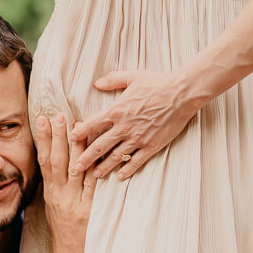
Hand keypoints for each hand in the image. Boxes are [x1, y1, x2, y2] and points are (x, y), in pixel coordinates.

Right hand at [33, 113, 96, 252]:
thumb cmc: (65, 235)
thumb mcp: (54, 209)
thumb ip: (57, 187)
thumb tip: (57, 164)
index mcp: (51, 194)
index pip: (45, 161)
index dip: (44, 139)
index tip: (43, 119)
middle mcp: (60, 196)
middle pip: (58, 160)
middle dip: (58, 136)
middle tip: (58, 114)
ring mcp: (75, 203)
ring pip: (74, 169)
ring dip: (76, 145)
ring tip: (77, 125)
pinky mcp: (89, 211)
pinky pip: (93, 185)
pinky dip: (95, 167)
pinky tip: (97, 152)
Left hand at [69, 70, 203, 179]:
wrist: (182, 93)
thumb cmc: (157, 82)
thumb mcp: (132, 76)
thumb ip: (112, 80)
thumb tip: (96, 83)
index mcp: (116, 111)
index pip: (92, 125)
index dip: (79, 133)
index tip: (71, 139)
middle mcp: (124, 127)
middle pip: (99, 146)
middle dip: (85, 158)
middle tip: (75, 168)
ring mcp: (137, 138)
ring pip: (115, 156)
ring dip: (103, 167)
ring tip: (94, 175)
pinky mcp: (151, 146)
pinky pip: (136, 161)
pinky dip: (126, 170)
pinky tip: (120, 176)